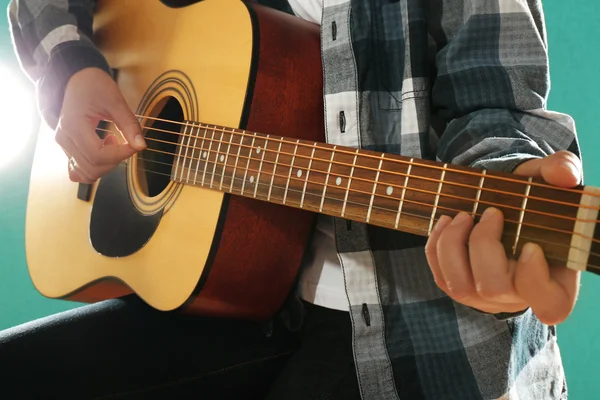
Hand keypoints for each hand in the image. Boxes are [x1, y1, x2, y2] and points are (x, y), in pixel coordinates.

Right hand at [54, 67, 145, 182]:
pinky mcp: (66, 147)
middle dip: (115, 161)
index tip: (134, 145)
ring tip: (112, 143)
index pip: (98, 156)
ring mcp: (62, 144)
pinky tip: (103, 150)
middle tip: (124, 142)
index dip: (120, 155)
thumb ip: (130, 125)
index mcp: (74, 125)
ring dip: (106, 165)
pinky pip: (78, 169)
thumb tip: (141, 146)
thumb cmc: (96, 86)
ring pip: (86, 172)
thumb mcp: (116, 101)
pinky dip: (95, 167)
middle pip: (92, 167)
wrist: (78, 78)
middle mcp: (64, 138)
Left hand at [425, 150, 581, 324]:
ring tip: (463, 215)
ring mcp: (486, 299)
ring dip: (454, 245)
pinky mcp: (461, 289)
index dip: (535, 278)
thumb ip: (561, 171)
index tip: (530, 246)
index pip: (550, 304)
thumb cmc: (534, 200)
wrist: (508, 208)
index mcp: (556, 285)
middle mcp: (519, 299)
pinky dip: (437, 247)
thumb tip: (564, 175)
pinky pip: (440, 277)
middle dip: (484, 245)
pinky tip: (446, 222)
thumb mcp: (548, 181)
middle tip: (491, 213)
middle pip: (493, 287)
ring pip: (460, 286)